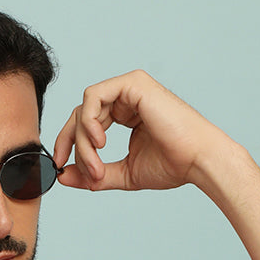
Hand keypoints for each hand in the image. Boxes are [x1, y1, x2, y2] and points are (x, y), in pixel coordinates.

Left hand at [52, 70, 232, 193]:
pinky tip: (100, 142)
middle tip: (72, 168)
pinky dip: (89, 121)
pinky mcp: (133, 83)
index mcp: (126, 114)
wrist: (197, 160)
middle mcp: (127, 98)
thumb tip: (63, 176)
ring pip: (85, 109)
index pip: (86, 123)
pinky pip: (93, 97)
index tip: (61, 167)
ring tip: (97, 164)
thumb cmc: (172, 166)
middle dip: (72, 144)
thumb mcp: (123, 174)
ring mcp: (130, 88)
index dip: (69, 144)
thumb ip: (94, 174)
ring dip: (83, 141)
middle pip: (80, 115)